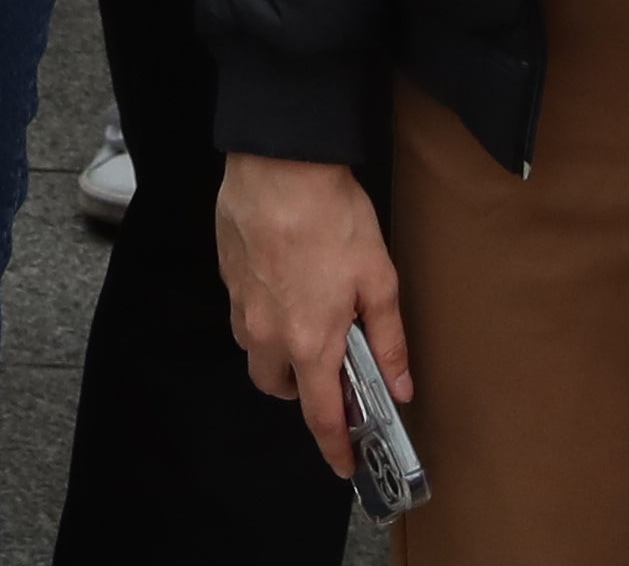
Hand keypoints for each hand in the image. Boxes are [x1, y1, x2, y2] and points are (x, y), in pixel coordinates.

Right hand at [215, 152, 409, 476]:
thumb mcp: (379, 279)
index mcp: (310, 343)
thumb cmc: (332, 217)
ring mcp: (242, 306)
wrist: (280, 163)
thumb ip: (388, 339)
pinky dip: (266, 313)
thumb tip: (400, 384)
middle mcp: (268, 334)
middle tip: (329, 365)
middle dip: (302, 389)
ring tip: (309, 314)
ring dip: (280, 352)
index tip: (344, 464)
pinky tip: (288, 280)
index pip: (320, 416)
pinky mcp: (228, 277)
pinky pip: (244, 314)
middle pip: (278, 388)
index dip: (334, 447)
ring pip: (257, 352)